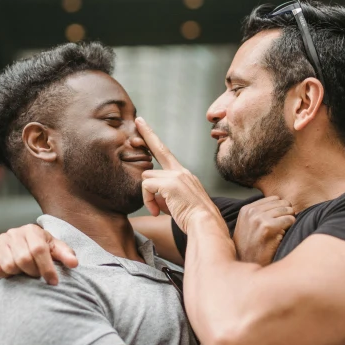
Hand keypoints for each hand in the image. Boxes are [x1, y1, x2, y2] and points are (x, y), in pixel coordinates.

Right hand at [0, 224, 78, 284]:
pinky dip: (4, 275)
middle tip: (36, 275)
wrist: (23, 247)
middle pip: (23, 259)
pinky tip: (11, 272)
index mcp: (31, 230)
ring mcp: (0, 241)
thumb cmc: (43, 249)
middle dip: (33, 272)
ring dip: (19, 274)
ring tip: (24, 272)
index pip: (39, 250)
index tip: (54, 282)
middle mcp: (14, 233)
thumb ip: (66, 254)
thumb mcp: (55, 249)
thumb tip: (74, 263)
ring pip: (9, 265)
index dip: (47, 268)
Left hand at [136, 118, 223, 232]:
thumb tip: (153, 195)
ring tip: (158, 209)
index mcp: (184, 175)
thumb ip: (164, 195)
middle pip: (158, 149)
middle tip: (138, 120)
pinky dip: (148, 201)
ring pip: (147, 177)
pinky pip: (146, 187)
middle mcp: (182, 171)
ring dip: (147, 196)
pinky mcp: (171, 183)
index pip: (166, 153)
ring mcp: (177, 175)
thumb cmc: (193, 219)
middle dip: (146, 133)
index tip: (144, 125)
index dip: (154, 139)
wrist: (206, 224)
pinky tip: (157, 211)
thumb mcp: (176, 203)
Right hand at [233, 196, 294, 264]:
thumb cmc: (252, 247)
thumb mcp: (249, 225)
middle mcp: (251, 211)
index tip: (277, 222)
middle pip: (283, 203)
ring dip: (288, 221)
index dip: (281, 210)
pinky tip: (281, 236)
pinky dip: (290, 227)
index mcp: (247, 209)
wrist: (248, 264)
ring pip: (288, 210)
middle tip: (281, 228)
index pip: (275, 199)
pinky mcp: (268, 227)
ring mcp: (259, 219)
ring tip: (280, 232)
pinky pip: (290, 219)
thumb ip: (260, 212)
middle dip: (286, 214)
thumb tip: (281, 201)